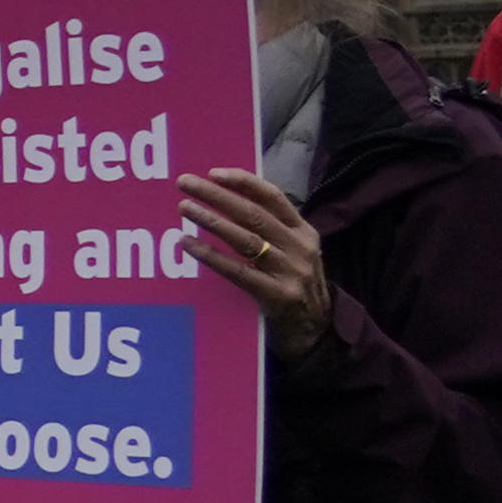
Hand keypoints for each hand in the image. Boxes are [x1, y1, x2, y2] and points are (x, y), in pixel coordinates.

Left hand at [180, 169, 331, 353]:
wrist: (317, 330)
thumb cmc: (294, 282)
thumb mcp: (292, 250)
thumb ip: (268, 227)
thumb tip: (221, 197)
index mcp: (304, 231)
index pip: (273, 197)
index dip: (243, 182)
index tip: (212, 173)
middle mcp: (300, 248)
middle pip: (254, 214)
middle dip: (217, 196)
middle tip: (185, 183)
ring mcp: (291, 272)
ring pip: (245, 239)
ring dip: (211, 220)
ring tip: (184, 208)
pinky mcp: (278, 296)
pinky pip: (238, 271)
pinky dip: (211, 256)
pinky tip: (188, 244)